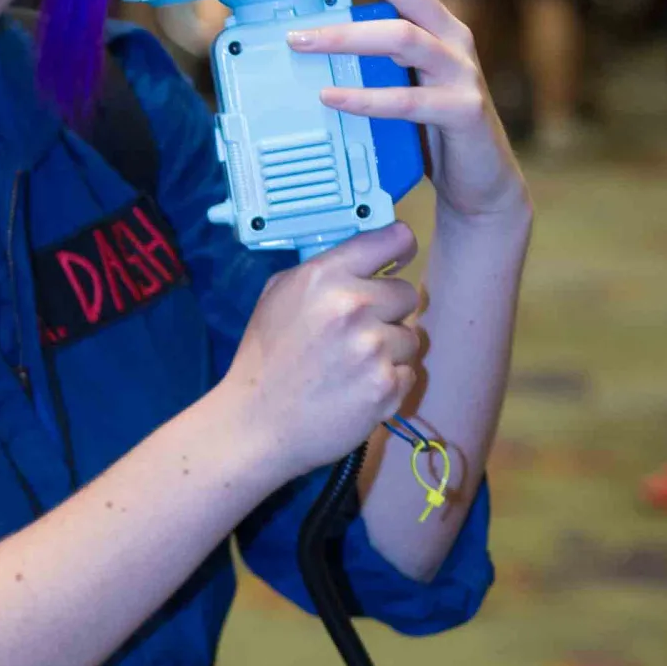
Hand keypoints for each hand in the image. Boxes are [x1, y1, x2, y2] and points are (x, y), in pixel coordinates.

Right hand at [220, 221, 424, 481]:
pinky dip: (387, 383)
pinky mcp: (386, 386)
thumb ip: (323, 272)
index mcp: (325, 277)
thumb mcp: (277, 296)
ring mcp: (373, 348)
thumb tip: (363, 258)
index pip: (392, 239)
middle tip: (358, 334)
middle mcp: (353, 306)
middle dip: (387, 312)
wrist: (256, 426)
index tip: (399, 259)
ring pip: (410, 337)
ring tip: (352, 368)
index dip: (400, 247)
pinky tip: (356, 391)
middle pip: (407, 294)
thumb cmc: (264, 360)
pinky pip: (407, 373)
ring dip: (389, 351)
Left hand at [286, 0, 530, 227]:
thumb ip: (362, 56)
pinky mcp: (462, 110)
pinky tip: (332, 96)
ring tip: (299, 39)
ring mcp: (460, 70)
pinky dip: (366, 97)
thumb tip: (301, 36)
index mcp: (429, 19)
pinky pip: (408, 100)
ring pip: (400, 36)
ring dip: (344, 35)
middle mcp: (449, 33)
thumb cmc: (429, 128)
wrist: (482, 182)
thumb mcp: (393, 80)